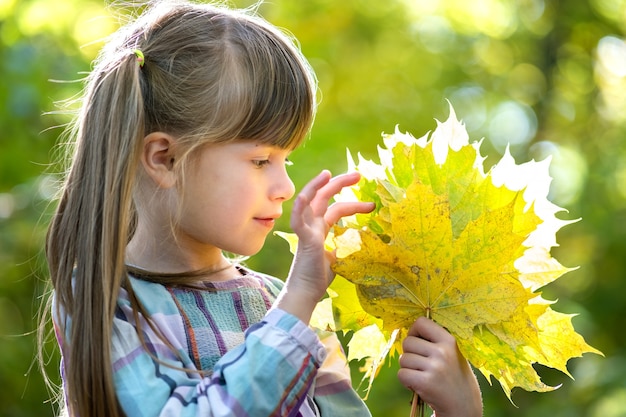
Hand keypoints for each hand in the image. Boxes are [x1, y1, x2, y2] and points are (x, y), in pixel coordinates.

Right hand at [274, 170, 373, 322]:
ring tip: (330, 174)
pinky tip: (305, 197)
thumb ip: (343, 247)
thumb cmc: (318, 278)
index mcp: (319, 229)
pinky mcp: (303, 240)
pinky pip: (298, 221)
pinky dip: (300, 207)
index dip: (354, 204)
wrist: (307, 293)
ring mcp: (306, 231)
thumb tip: (357, 243)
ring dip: (318, 186)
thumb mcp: (338, 258)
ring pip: (309, 201)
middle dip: (340, 183)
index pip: (336, 209)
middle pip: (324, 197)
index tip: (371, 204)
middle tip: (359, 175)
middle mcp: (312, 226)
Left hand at [398, 317, 482, 416]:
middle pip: (407, 342)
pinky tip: (419, 385)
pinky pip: (402, 374)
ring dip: (408, 368)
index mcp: (450, 340)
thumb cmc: (453, 376)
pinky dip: (406, 381)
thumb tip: (408, 329)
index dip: (414, 332)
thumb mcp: (452, 353)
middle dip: (409, 353)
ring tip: (422, 375)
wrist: (463, 406)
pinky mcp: (425, 383)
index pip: (421, 322)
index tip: (418, 341)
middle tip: (421, 364)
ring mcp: (434, 368)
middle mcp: (442, 352)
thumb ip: (434, 340)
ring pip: (403, 359)